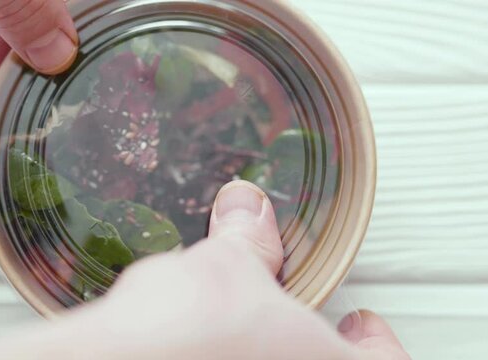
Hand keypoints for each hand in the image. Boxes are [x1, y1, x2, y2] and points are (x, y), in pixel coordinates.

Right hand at [0, 181, 409, 359]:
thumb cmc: (190, 334)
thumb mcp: (226, 266)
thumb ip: (247, 239)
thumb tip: (246, 206)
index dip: (377, 344)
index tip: (362, 323)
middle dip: (307, 340)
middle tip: (292, 318)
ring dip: (260, 351)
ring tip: (241, 329)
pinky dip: (222, 356)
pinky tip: (195, 346)